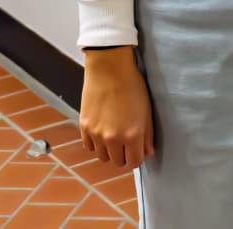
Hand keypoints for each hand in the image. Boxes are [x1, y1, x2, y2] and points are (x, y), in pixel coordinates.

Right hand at [79, 47, 153, 168]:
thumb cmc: (132, 85)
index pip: (134, 162)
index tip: (138, 151)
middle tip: (127, 143)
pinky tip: (102, 131)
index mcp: (132, 134)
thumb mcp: (147, 109)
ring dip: (109, 151)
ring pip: (103, 157)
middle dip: (124, 155)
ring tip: (114, 136)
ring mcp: (97, 134)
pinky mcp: (84, 127)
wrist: (109, 68)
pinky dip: (96, 143)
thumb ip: (148, 134)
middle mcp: (113, 139)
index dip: (137, 158)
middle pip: (118, 162)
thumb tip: (148, 152)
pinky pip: (90, 147)